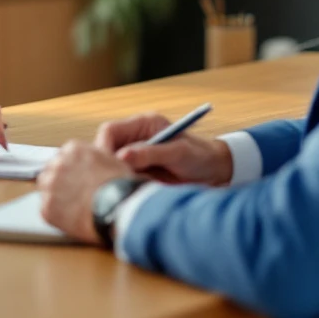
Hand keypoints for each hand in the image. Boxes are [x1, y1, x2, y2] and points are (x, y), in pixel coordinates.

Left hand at [37, 140, 135, 244]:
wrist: (119, 206)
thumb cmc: (121, 185)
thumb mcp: (112, 160)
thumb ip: (94, 158)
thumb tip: (91, 167)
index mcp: (73, 149)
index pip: (63, 156)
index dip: (71, 170)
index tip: (77, 179)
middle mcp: (58, 164)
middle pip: (51, 170)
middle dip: (60, 181)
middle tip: (74, 194)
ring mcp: (50, 186)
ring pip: (46, 189)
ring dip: (56, 196)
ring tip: (73, 207)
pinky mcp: (47, 208)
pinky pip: (47, 210)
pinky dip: (57, 215)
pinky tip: (72, 218)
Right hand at [94, 113, 232, 185]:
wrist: (214, 172)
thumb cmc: (200, 157)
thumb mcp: (178, 153)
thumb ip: (150, 154)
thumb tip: (122, 157)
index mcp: (143, 124)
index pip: (110, 131)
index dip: (103, 147)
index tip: (107, 167)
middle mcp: (134, 137)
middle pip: (105, 148)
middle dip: (107, 165)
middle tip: (116, 182)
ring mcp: (135, 155)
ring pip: (110, 165)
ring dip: (115, 177)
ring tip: (130, 189)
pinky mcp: (137, 171)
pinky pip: (120, 177)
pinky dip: (123, 186)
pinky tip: (133, 194)